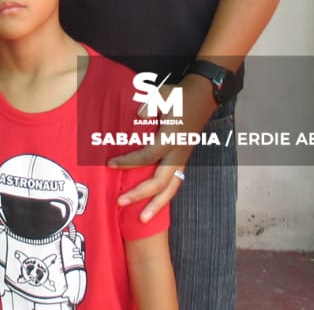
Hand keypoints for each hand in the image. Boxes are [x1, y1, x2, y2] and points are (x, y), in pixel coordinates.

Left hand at [109, 75, 216, 222]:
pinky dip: (164, 197)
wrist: (204, 96)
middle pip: (160, 181)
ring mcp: (183, 159)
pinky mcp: (183, 161)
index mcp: (172, 138)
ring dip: (156, 205)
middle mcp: (178, 153)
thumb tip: (138, 114)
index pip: (148, 156)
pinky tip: (153, 206)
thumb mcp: (164, 94)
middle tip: (120, 202)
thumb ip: (150, 104)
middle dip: (140, 194)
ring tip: (143, 220)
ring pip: (171, 189)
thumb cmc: (180, 95)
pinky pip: (174, 184)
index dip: (128, 162)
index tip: (109, 164)